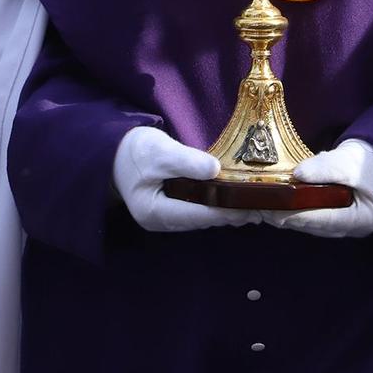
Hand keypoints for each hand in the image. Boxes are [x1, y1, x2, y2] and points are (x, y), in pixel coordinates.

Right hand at [112, 126, 261, 231]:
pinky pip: (195, 212)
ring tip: (251, 205)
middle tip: (259, 208)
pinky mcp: (168, 210)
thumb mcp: (158, 150)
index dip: (225, 212)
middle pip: (200, 221)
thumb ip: (186, 160)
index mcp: (153, 212)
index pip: (197, 215)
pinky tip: (230, 199)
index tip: (250, 208)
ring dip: (224, 212)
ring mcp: (163, 219)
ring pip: (199, 218)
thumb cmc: (133, 150)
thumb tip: (215, 170)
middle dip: (229, 215)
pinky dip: (214, 206)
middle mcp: (159, 222)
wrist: (113, 151)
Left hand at [263, 140, 372, 237]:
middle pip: (313, 225)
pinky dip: (291, 210)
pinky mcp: (331, 217)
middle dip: (285, 217)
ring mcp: (341, 225)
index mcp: (362, 219)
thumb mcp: (351, 161)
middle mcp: (350, 229)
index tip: (274, 211)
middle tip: (260, 208)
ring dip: (285, 215)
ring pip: (308, 223)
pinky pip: (308, 216)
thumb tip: (297, 174)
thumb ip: (326, 168)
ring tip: (260, 207)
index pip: (324, 220)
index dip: (297, 216)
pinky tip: (274, 203)